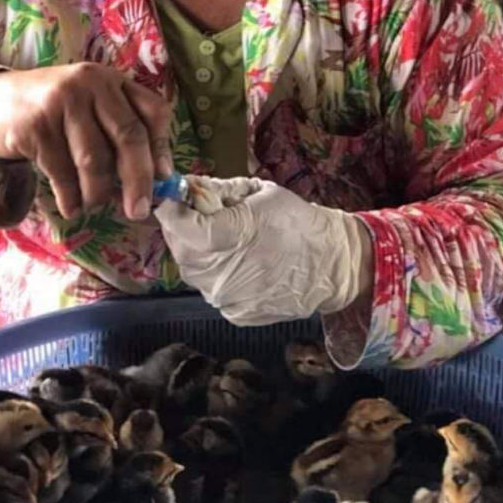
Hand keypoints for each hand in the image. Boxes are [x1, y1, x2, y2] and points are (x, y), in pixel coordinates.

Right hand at [0, 65, 172, 220]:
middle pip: (128, 136)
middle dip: (138, 180)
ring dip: (97, 192)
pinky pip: (62, 172)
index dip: (162, 147)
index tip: (164, 178)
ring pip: (94, 160)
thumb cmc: (56, 112)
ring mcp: (61, 102)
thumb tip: (158, 178)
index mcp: (113, 81)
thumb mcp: (92, 110)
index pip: (153, 111)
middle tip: (138, 211)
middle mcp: (91, 84)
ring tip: (93, 204)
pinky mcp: (35, 125)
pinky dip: (70, 197)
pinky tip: (71, 206)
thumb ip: (121, 133)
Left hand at [155, 178, 373, 324]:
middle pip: (180, 250)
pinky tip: (235, 262)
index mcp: (231, 236)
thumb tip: (191, 188)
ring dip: (195, 252)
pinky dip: (214, 274)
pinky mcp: (235, 314)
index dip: (171, 211)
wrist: (331, 264)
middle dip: (180, 230)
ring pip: (192, 272)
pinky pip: (211, 289)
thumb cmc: (298, 222)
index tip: (172, 200)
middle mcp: (223, 272)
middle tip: (193, 216)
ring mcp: (228, 298)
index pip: (180, 226)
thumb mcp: (260, 193)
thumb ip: (221, 191)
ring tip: (216, 239)